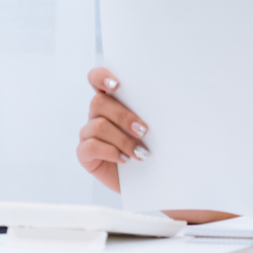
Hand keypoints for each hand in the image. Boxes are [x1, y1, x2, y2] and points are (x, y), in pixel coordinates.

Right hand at [77, 68, 149, 192]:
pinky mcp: (84, 154)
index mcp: (112, 100)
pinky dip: (111, 152)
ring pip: (97, 126)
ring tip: (141, 152)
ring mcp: (88, 133)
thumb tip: (168, 98)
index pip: (96, 78)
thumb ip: (152, 109)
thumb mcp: (156, 125)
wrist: (149, 175)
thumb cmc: (154, 145)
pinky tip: (126, 159)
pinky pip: (90, 146)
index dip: (101, 76)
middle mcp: (97, 113)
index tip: (117, 85)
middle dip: (124, 116)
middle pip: (99, 102)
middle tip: (144, 130)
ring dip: (123, 139)